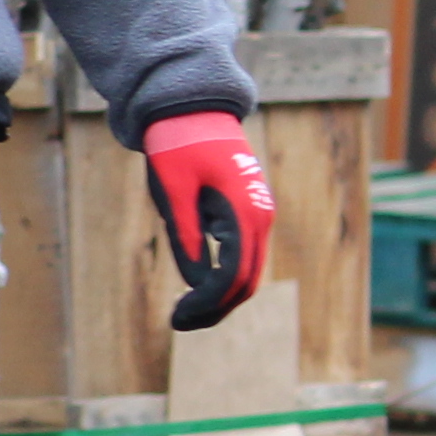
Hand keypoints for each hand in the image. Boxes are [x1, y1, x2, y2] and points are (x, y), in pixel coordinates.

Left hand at [142, 113, 275, 334]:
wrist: (195, 111)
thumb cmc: (178, 149)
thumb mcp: (174, 195)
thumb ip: (185, 238)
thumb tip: (194, 284)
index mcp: (245, 214)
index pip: (232, 276)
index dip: (206, 304)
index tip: (176, 319)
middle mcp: (262, 217)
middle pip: (247, 281)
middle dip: (215, 309)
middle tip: (178, 323)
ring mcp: (261, 214)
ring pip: (249, 270)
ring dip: (222, 297)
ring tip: (186, 312)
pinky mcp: (251, 211)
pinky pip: (246, 255)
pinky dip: (226, 278)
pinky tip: (199, 287)